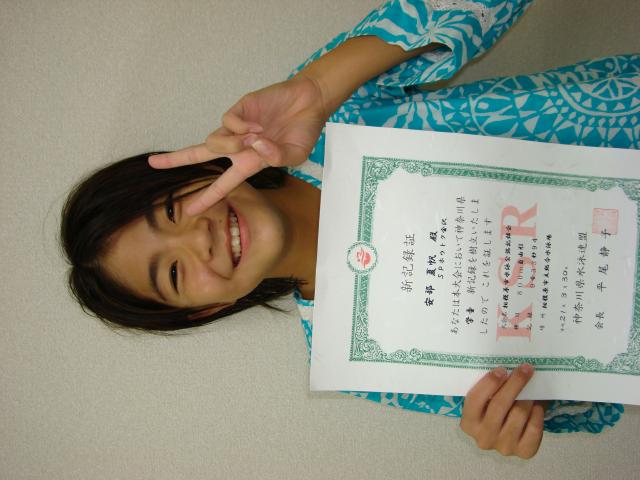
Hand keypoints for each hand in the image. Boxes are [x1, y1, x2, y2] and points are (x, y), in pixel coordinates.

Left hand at [149, 74, 328, 214]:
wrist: (309, 102)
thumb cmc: (303, 132)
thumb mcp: (296, 155)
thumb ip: (277, 157)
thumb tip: (255, 147)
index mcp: (250, 163)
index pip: (223, 184)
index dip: (206, 197)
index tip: (189, 210)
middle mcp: (238, 146)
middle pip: (200, 154)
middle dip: (176, 159)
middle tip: (153, 164)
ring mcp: (237, 127)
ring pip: (215, 141)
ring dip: (231, 145)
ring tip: (257, 138)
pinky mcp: (239, 109)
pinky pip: (227, 122)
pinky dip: (240, 128)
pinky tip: (258, 126)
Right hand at [460, 364, 547, 458]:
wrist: (506, 435)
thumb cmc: (493, 411)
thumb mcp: (484, 402)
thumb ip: (489, 389)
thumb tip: (508, 368)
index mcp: (468, 423)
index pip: (475, 399)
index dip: (489, 383)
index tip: (502, 369)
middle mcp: (483, 438)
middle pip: (499, 405)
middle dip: (514, 384)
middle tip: (525, 369)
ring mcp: (504, 447)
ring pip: (519, 414)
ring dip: (527, 397)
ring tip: (531, 388)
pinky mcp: (524, 452)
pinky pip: (534, 427)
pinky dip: (537, 413)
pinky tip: (536, 406)